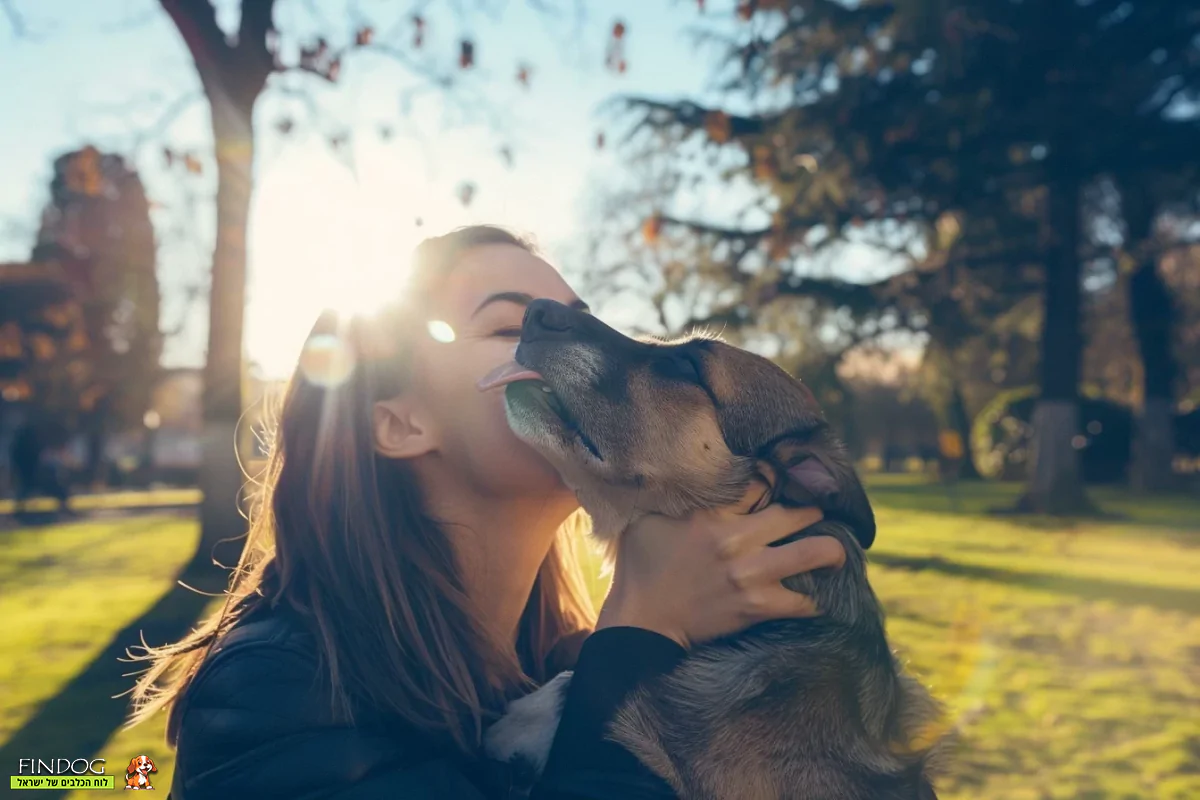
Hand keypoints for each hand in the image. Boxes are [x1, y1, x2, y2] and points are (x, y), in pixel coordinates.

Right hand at [595, 503, 845, 648]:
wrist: (643, 622)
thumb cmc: (640, 566)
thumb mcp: (649, 518)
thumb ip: (675, 495)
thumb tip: (684, 472)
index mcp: (711, 515)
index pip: (761, 482)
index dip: (778, 480)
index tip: (786, 483)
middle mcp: (737, 541)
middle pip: (798, 512)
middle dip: (814, 511)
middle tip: (820, 515)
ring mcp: (750, 575)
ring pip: (815, 553)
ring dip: (831, 551)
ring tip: (835, 553)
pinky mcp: (757, 607)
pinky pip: (804, 602)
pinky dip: (814, 600)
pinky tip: (817, 597)